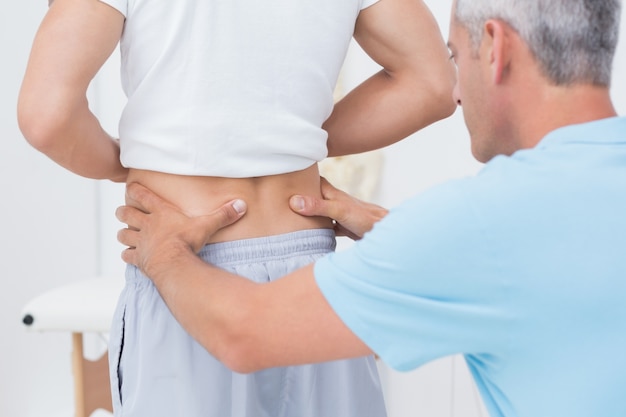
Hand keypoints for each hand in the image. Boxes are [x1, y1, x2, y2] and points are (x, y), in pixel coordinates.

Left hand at [116, 182, 246, 275]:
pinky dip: (127, 255)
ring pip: (124, 235)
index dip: (135, 191)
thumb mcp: (206, 225)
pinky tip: (128, 255)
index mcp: (161, 213)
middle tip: (121, 211)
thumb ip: (223, 215)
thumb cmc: (187, 242)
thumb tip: (242, 204)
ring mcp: (141, 242)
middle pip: (128, 214)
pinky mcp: (139, 258)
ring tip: (123, 233)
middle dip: (123, 212)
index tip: (129, 187)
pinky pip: (128, 256)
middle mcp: (147, 225)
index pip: (143, 196)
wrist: (172, 263)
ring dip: (123, 234)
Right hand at [289, 177, 387, 239]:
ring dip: (308, 213)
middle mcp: (333, 201)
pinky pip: (325, 227)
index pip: (314, 179)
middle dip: (301, 195)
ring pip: (319, 212)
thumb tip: (294, 201)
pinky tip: (309, 234)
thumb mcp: (338, 210)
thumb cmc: (364, 218)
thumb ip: (317, 206)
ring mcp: (337, 214)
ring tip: (290, 214)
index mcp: (331, 193)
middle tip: (283, 195)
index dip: (302, 175)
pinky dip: (318, 230)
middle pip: (314, 195)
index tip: (286, 172)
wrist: (383, 232)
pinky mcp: (341, 227)